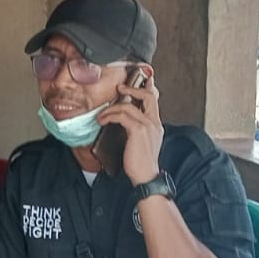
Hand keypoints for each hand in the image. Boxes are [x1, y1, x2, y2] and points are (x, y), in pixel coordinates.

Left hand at [97, 68, 163, 184]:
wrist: (146, 177)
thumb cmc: (141, 164)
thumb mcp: (141, 144)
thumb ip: (136, 131)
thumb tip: (122, 123)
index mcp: (156, 125)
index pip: (154, 101)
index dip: (148, 89)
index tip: (143, 81)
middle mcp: (154, 123)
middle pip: (148, 96)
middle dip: (133, 88)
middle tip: (120, 86)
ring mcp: (148, 126)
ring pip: (129, 106)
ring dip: (112, 108)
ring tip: (102, 115)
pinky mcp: (138, 131)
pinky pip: (122, 116)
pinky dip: (110, 116)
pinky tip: (103, 121)